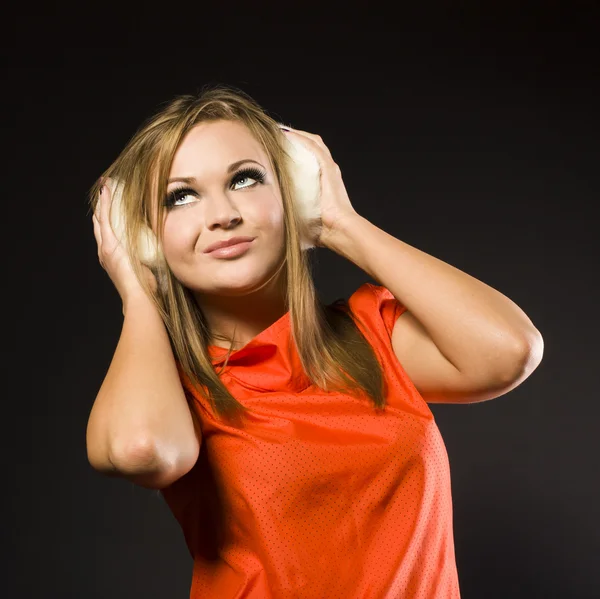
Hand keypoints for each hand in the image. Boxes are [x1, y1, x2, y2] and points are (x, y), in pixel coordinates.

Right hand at [92, 179, 157, 298]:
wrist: (140, 297)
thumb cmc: (147, 288)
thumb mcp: (149, 268)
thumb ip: (151, 258)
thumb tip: (165, 252)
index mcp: (114, 257)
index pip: (109, 231)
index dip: (109, 216)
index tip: (112, 202)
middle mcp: (105, 251)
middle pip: (101, 223)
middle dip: (103, 205)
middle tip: (106, 188)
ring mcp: (106, 248)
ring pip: (101, 218)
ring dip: (103, 200)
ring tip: (106, 186)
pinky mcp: (110, 245)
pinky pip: (105, 218)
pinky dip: (105, 203)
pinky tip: (106, 190)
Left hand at [281, 127, 358, 247]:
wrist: (337, 230)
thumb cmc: (320, 228)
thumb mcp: (301, 214)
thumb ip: (290, 209)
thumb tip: (270, 219)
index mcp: (321, 179)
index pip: (307, 156)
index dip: (293, 148)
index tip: (275, 146)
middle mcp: (327, 170)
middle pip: (310, 145)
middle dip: (293, 137)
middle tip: (274, 133)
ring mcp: (329, 167)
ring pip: (312, 142)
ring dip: (296, 134)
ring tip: (279, 130)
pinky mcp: (329, 168)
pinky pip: (314, 148)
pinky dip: (301, 139)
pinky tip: (287, 135)